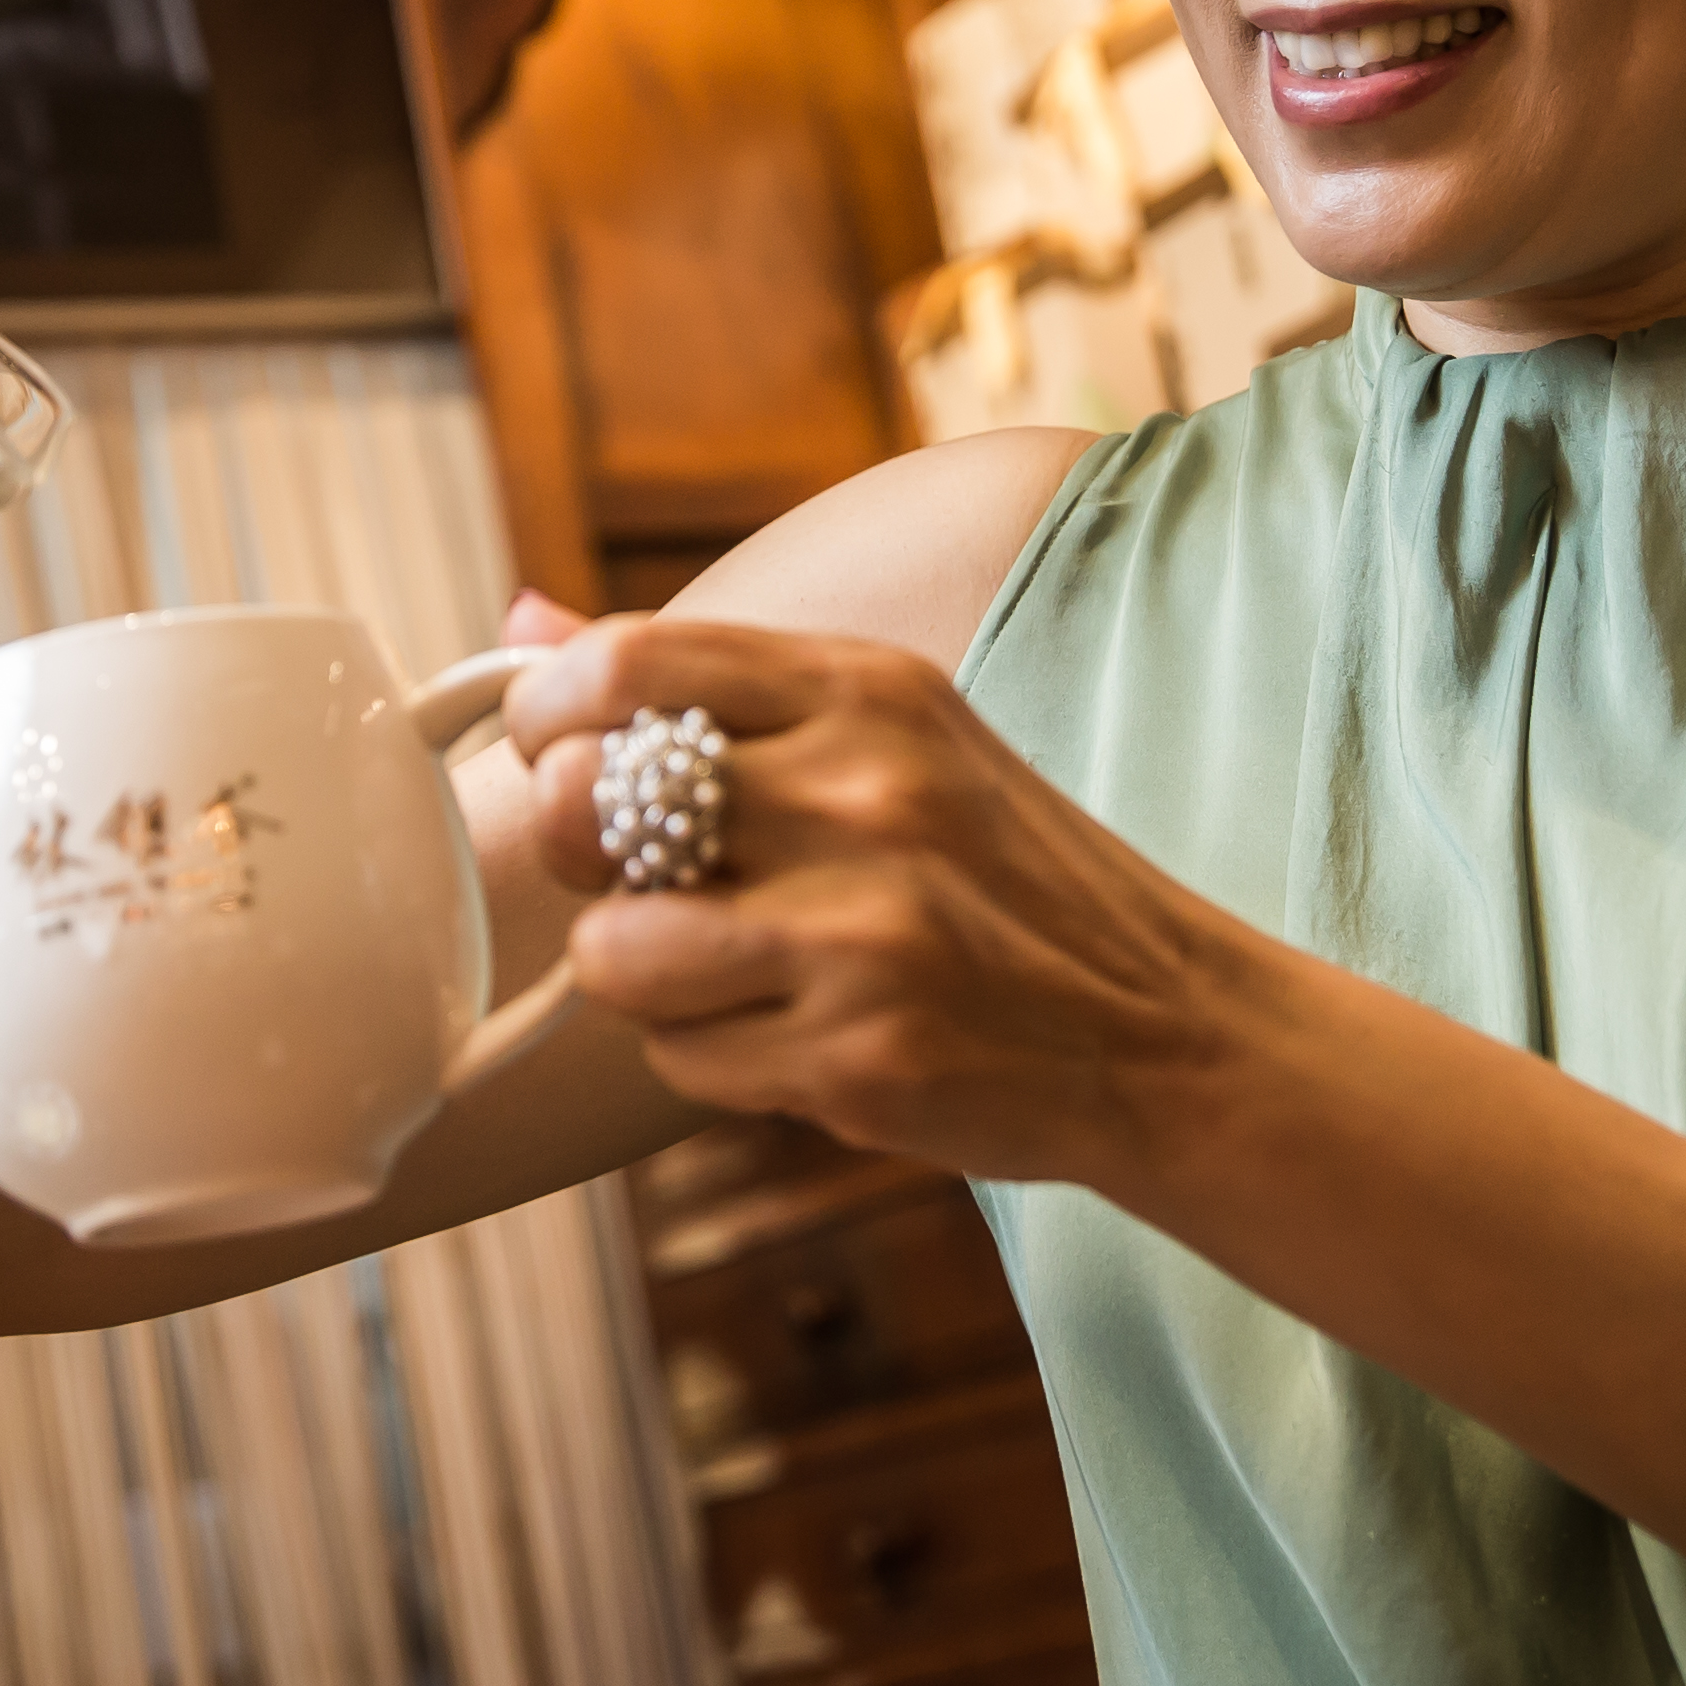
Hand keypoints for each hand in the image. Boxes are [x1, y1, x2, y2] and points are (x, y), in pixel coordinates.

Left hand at [499, 615, 1279, 1188]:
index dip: (549, 717)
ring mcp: (863, 932)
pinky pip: (679, 1058)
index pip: (628, 664)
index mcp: (868, 688)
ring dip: (643, 973)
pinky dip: (711, 1055)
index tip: (561, 753)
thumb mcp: (893, 733)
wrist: (1166, 1027)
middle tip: (646, 873)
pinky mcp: (860, 1057)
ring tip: (728, 967)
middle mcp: (864, 794)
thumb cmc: (1002, 875)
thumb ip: (709, 685)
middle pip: (590, 802)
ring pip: (612, 950)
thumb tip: (519, 626)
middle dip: (586, 852)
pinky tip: (796, 1032)